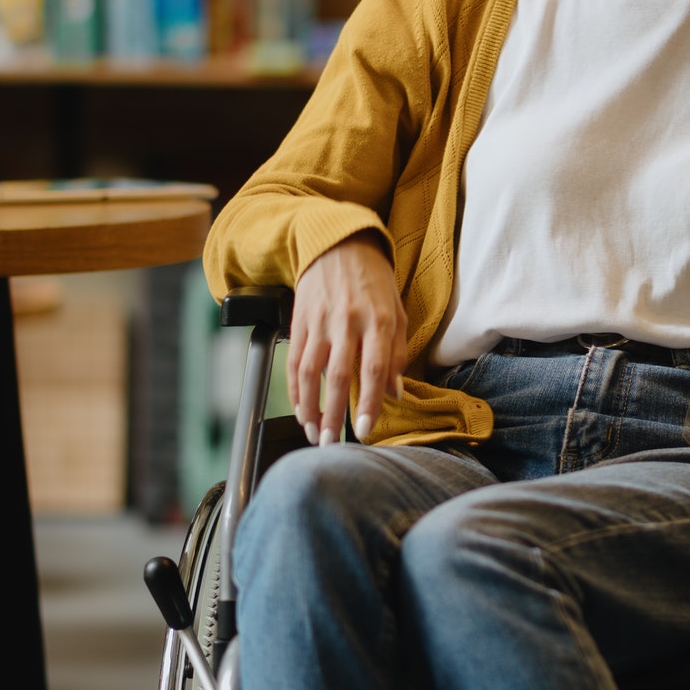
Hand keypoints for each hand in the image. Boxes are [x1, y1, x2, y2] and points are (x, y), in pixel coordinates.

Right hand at [288, 233, 407, 444]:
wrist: (337, 244)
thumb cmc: (373, 281)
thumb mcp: (396, 312)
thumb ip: (395, 353)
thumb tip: (395, 393)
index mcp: (376, 320)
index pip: (373, 369)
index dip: (369, 403)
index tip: (366, 430)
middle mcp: (346, 322)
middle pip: (337, 376)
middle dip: (335, 415)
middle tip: (333, 444)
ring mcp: (319, 322)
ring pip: (309, 373)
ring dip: (310, 408)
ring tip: (314, 433)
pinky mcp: (299, 321)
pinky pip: (294, 361)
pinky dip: (295, 390)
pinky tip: (300, 409)